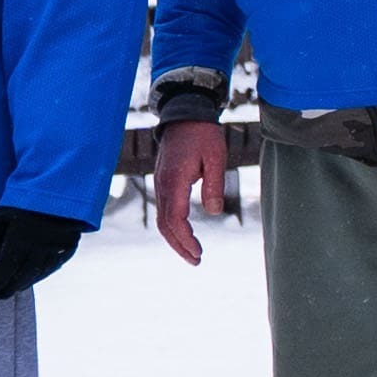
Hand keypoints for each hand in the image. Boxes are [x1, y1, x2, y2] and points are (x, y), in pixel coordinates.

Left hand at [0, 207, 87, 301]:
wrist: (60, 188)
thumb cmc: (22, 201)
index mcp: (19, 240)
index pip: (3, 273)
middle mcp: (39, 249)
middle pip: (20, 278)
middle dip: (7, 288)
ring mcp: (56, 250)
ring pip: (36, 275)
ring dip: (23, 284)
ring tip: (13, 288)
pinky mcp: (69, 248)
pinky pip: (52, 268)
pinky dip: (39, 275)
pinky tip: (31, 277)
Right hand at [147, 118, 233, 264]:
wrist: (184, 115)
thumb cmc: (202, 134)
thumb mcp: (215, 156)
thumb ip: (214, 184)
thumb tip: (214, 211)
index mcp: (174, 180)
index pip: (175, 218)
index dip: (185, 238)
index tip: (198, 252)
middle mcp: (163, 185)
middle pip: (165, 224)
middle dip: (179, 245)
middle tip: (196, 261)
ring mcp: (161, 184)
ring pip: (163, 219)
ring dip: (175, 239)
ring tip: (191, 254)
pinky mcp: (164, 183)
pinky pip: (165, 210)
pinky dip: (173, 227)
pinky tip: (184, 234)